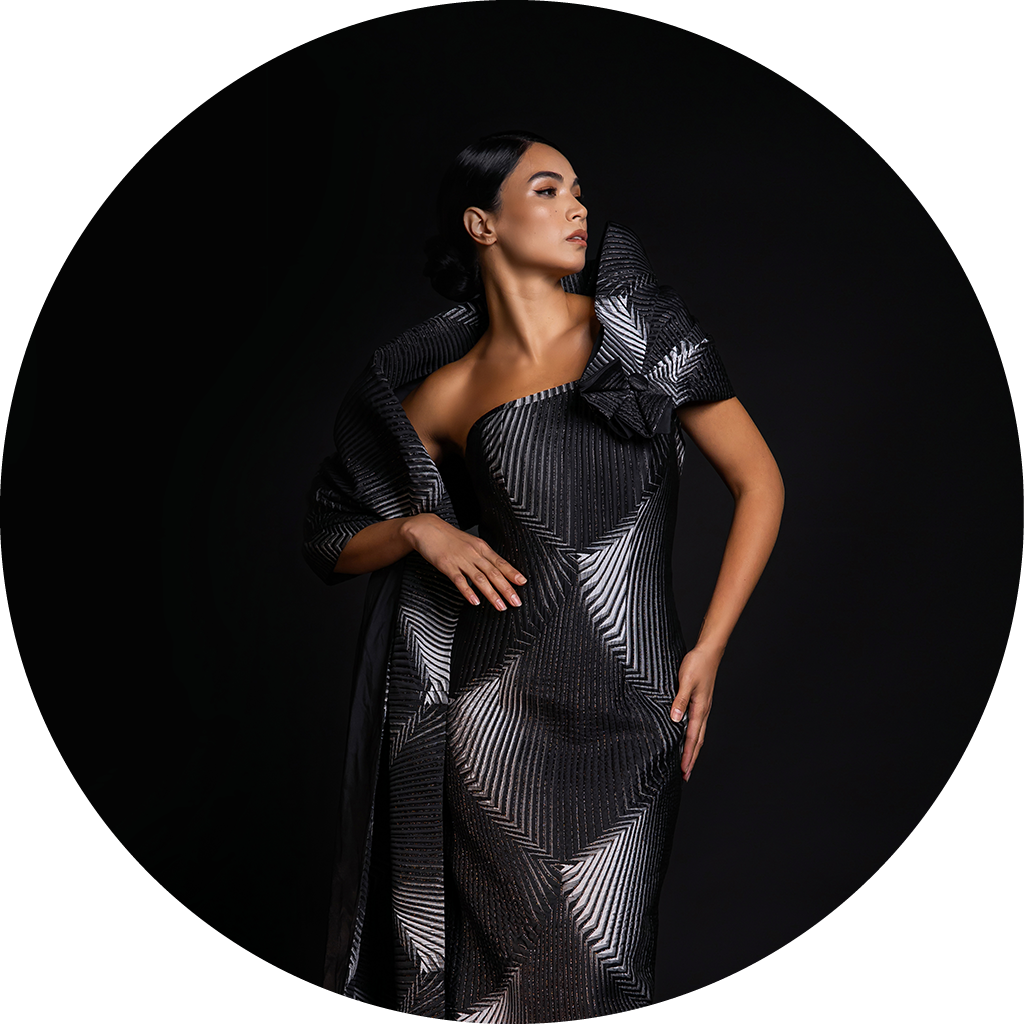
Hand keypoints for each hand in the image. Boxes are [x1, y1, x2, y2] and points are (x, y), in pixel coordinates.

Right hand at [403, 513, 526, 610]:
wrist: (427, 529)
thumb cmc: (449, 537)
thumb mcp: (470, 543)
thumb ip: (482, 556)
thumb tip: (496, 569)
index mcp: (481, 548)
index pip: (500, 562)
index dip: (512, 573)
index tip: (523, 583)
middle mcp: (474, 554)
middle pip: (494, 573)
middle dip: (507, 589)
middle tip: (517, 602)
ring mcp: (461, 560)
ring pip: (480, 579)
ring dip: (492, 594)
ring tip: (501, 606)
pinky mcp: (447, 565)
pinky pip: (459, 580)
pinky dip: (468, 592)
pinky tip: (475, 601)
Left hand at [670, 645, 721, 781]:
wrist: (709, 652)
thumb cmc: (697, 664)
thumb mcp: (686, 680)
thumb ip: (680, 699)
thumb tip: (675, 719)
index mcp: (700, 709)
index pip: (692, 738)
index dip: (687, 755)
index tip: (684, 771)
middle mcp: (703, 711)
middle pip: (697, 741)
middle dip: (691, 759)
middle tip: (685, 775)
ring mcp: (703, 707)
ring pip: (698, 734)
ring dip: (692, 749)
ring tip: (687, 762)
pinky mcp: (701, 702)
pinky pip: (696, 724)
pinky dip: (692, 736)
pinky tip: (687, 737)